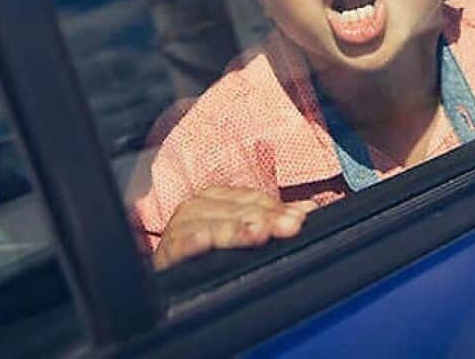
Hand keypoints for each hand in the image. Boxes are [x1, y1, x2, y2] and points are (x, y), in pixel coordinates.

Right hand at [152, 186, 317, 269]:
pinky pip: (179, 245)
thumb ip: (273, 219)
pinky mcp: (166, 253)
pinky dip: (192, 241)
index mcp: (215, 199)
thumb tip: (308, 209)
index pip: (250, 199)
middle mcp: (196, 208)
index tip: (299, 218)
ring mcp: (180, 229)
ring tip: (256, 234)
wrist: (169, 276)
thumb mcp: (241, 231)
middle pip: (233, 210)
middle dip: (263, 218)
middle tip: (289, 226)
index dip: (276, 208)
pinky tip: (205, 242)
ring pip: (209, 223)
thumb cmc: (207, 252)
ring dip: (233, 229)